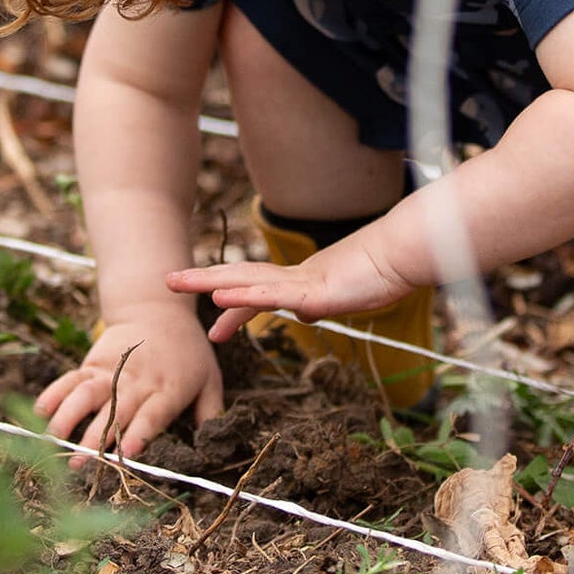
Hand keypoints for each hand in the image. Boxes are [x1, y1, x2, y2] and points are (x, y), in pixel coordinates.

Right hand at [34, 305, 222, 467]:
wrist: (158, 308)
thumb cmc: (188, 350)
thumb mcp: (209, 376)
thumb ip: (210, 410)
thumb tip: (211, 445)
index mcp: (167, 389)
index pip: (152, 414)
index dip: (139, 432)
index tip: (126, 452)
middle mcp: (137, 382)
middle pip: (113, 412)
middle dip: (95, 439)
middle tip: (79, 464)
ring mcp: (111, 372)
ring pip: (86, 394)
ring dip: (68, 418)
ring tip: (52, 440)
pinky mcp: (92, 364)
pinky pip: (71, 379)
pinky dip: (54, 393)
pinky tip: (39, 411)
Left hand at [165, 233, 414, 342]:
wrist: (405, 253)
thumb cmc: (382, 273)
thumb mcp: (343, 296)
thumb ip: (319, 302)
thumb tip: (304, 314)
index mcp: (301, 280)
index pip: (257, 292)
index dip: (230, 303)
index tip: (210, 320)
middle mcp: (295, 278)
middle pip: (241, 278)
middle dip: (202, 281)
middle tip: (169, 282)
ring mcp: (303, 282)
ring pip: (248, 283)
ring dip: (211, 282)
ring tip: (178, 283)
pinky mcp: (315, 292)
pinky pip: (273, 297)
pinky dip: (244, 298)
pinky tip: (220, 300)